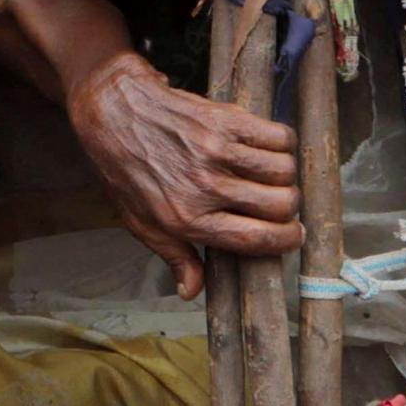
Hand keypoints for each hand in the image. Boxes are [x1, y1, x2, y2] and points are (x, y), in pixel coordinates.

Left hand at [66, 51, 300, 298]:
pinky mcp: (224, 120)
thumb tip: (192, 291)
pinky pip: (279, 136)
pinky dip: (281, 144)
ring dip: (283, 176)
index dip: (286, 240)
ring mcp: (216, 151)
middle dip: (287, 209)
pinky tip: (265, 149)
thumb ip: (174, 257)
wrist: (113, 113)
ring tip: (268, 176)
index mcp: (187, 219)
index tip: (291, 235)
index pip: (258, 239)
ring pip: (284, 171)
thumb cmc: (127, 171)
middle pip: (281, 205)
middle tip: (276, 203)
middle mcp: (205, 187)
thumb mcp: (142, 223)